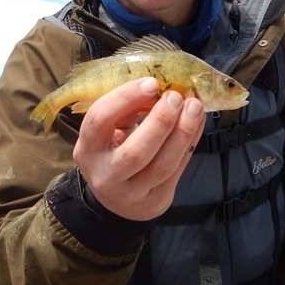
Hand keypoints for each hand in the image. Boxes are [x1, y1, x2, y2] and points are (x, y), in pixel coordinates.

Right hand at [72, 77, 204, 220]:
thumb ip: (128, 110)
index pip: (100, 120)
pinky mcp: (154, 201)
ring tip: (195, 108)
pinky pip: (177, 171)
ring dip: (183, 133)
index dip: (125, 99)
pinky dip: (190, 143)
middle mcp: (105, 175)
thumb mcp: (110, 130)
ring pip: (162, 166)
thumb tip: (158, 87)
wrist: (115, 198)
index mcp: (87, 149)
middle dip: (161, 121)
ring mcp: (131, 193)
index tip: (152, 83)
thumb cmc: (113, 150)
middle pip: (136, 152)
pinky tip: (197, 123)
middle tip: (177, 97)